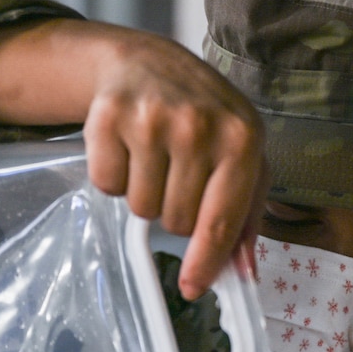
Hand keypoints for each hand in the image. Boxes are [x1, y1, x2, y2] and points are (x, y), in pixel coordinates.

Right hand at [0, 18, 266, 296]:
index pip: (221, 221)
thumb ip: (245, 214)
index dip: (205, 262)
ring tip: (154, 159)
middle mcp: (198, 126)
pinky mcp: (108, 116)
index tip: (192, 288)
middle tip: (176, 176)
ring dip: (145, 194)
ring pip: (141, 208)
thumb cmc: (204, 116)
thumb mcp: (241, 152)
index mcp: (242, 139)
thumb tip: (244, 272)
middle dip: (175, 212)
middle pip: (177, 222)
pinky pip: (107, 186)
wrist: (148, 62)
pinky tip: (129, 148)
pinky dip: (115, 178)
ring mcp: (151, 119)